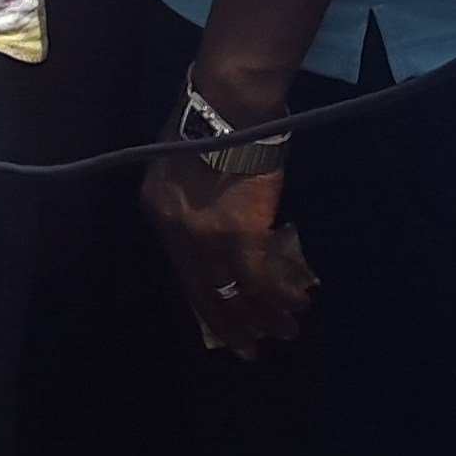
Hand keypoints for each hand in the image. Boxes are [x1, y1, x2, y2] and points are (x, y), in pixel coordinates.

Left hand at [142, 133, 316, 356]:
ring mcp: (207, 236)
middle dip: (229, 323)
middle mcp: (176, 231)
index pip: (181, 270)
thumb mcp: (179, 164)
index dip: (204, 299)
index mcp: (158, 211)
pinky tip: (297, 304)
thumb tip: (211, 228)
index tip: (220, 322)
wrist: (228, 106)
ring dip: (263, 316)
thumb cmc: (209, 124)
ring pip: (235, 291)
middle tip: (250, 349)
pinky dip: (280, 294)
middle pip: (203, 289)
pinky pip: (261, 277)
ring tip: (284, 333)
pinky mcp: (240, 234)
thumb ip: (188, 201)